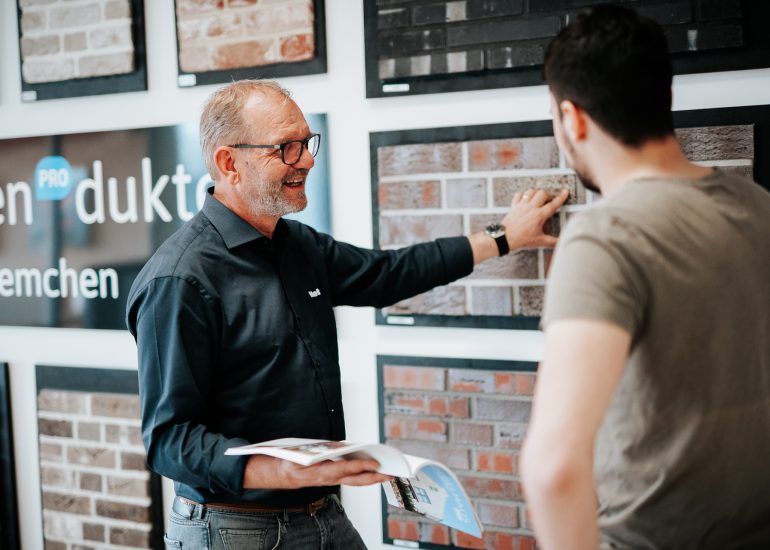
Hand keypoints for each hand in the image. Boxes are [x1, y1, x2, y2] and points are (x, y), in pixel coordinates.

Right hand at [243, 455, 392, 489]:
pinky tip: (367, 469)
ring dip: (368, 478)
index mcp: (315, 472)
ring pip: (350, 481)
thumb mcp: (298, 453)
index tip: (375, 465)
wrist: (269, 472)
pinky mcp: (325, 478)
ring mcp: (324, 480)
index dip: (360, 468)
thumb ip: (320, 451)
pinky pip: (344, 478)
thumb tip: (344, 448)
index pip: (342, 470)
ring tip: (384, 473)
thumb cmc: (284, 459)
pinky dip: (357, 474)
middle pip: (352, 480)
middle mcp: (322, 479)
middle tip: (390, 474)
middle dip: (372, 478)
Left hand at [503, 188, 568, 249]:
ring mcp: (522, 205)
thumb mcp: (539, 241)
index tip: (565, 192)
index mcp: (539, 216)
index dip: (561, 197)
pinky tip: (525, 200)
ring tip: (538, 199)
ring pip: (531, 191)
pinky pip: (519, 194)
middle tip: (548, 201)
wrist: (505, 237)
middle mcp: (531, 208)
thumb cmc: (521, 239)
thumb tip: (561, 242)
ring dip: (536, 193)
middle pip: (542, 193)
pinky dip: (523, 195)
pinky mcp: (514, 206)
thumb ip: (552, 241)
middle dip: (548, 195)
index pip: (553, 204)